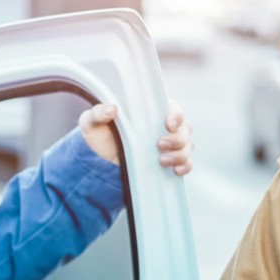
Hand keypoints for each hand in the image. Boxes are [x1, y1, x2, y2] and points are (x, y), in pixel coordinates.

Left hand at [78, 102, 194, 174]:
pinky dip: (185, 166)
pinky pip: (186, 163)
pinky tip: (176, 170)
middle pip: (184, 129)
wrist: (96, 164)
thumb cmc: (98, 136)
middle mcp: (163, 128)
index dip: (176, 115)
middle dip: (177, 138)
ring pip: (187, 146)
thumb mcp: (92, 122)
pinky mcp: (168, 163)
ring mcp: (168, 146)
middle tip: (159, 145)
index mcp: (150, 113)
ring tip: (162, 160)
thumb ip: (98, 113)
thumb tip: (111, 109)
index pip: (173, 108)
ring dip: (180, 154)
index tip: (168, 124)